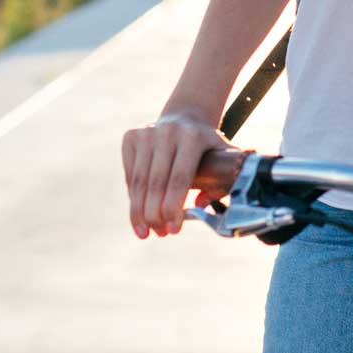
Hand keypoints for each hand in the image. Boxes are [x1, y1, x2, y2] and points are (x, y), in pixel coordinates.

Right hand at [121, 108, 232, 237]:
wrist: (185, 117)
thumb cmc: (207, 147)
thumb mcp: (221, 158)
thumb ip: (221, 182)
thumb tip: (200, 205)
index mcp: (193, 137)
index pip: (180, 177)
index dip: (174, 206)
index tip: (174, 230)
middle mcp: (167, 132)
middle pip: (156, 182)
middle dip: (155, 214)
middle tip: (160, 235)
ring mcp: (147, 133)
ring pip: (139, 181)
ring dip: (139, 212)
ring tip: (144, 233)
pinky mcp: (131, 137)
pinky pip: (130, 175)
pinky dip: (133, 198)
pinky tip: (138, 216)